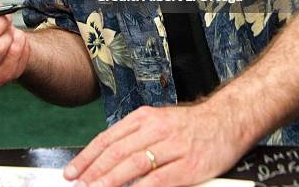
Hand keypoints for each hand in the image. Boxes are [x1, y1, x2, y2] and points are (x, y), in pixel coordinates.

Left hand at [63, 101, 246, 185]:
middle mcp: (155, 129)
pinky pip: (159, 180)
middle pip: (117, 152)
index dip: (88, 156)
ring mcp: (172, 147)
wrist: (226, 120)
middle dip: (93, 171)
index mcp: (145, 117)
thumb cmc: (190, 125)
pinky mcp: (188, 166)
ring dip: (110, 180)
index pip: (109, 138)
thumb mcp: (158, 121)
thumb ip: (134, 136)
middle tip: (77, 185)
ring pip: (133, 164)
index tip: (72, 171)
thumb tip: (106, 156)